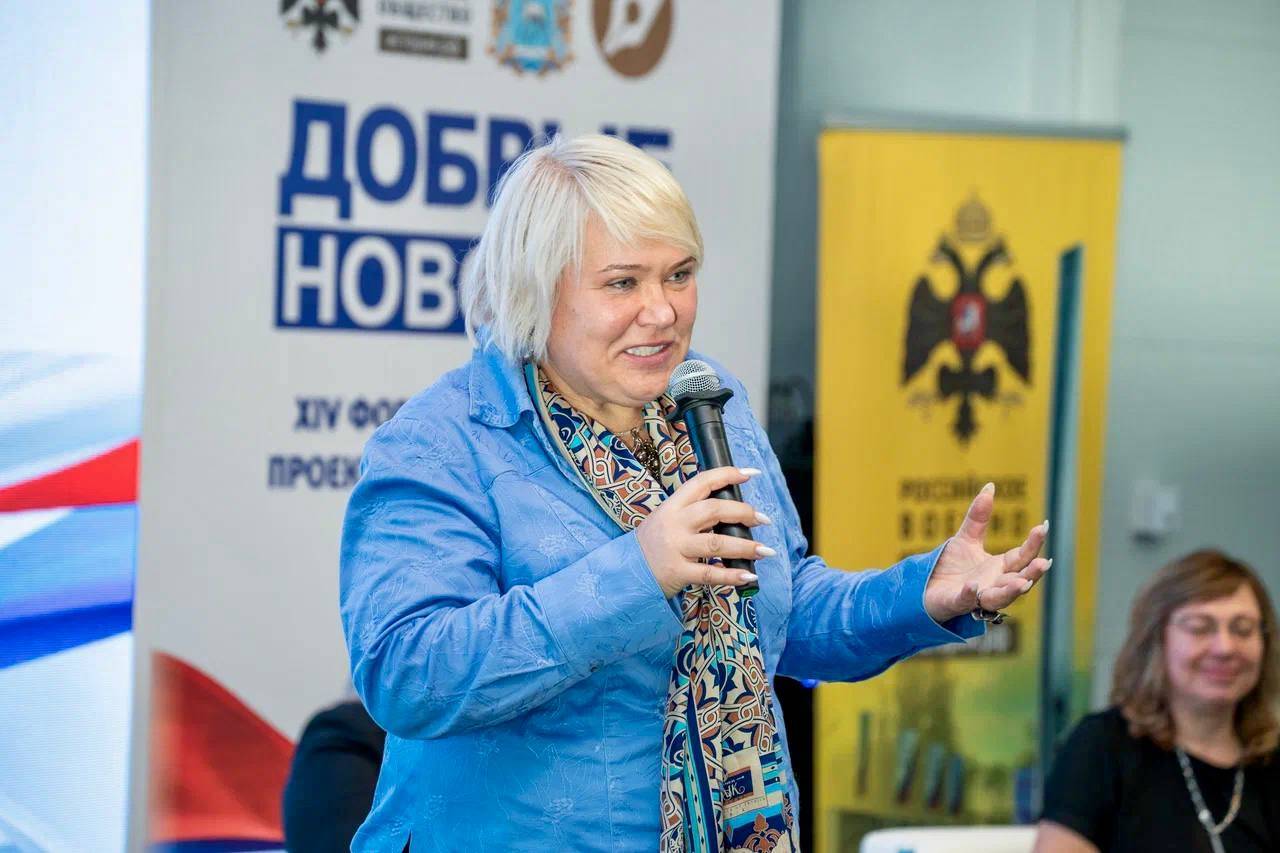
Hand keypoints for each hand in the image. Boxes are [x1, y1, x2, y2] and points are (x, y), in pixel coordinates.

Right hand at [635, 466, 773, 597]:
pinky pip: (710, 574)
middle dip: (743, 512)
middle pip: (714, 510)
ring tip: (765, 551)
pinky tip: (749, 576)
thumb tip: (730, 510)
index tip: (750, 473)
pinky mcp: (678, 572)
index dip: (727, 475)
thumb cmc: (652, 544)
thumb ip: (692, 512)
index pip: (701, 482)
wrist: (627, 571)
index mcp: (672, 506)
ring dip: (745, 546)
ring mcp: (675, 548)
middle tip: (762, 519)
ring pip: (717, 543)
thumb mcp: (666, 518)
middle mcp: (674, 524)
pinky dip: (732, 575)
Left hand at [923, 482, 1051, 622]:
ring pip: (999, 598)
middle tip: (1045, 562)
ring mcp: (977, 597)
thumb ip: (979, 517)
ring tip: (1022, 583)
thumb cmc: (951, 567)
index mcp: (999, 568)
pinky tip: (973, 586)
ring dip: (1011, 591)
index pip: (1021, 556)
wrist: (924, 588)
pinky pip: (965, 601)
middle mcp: (994, 584)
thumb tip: (990, 485)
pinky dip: (970, 595)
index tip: (1043, 527)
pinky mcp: (956, 603)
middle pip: (1018, 579)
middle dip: (1032, 573)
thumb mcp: (966, 538)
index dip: (1033, 543)